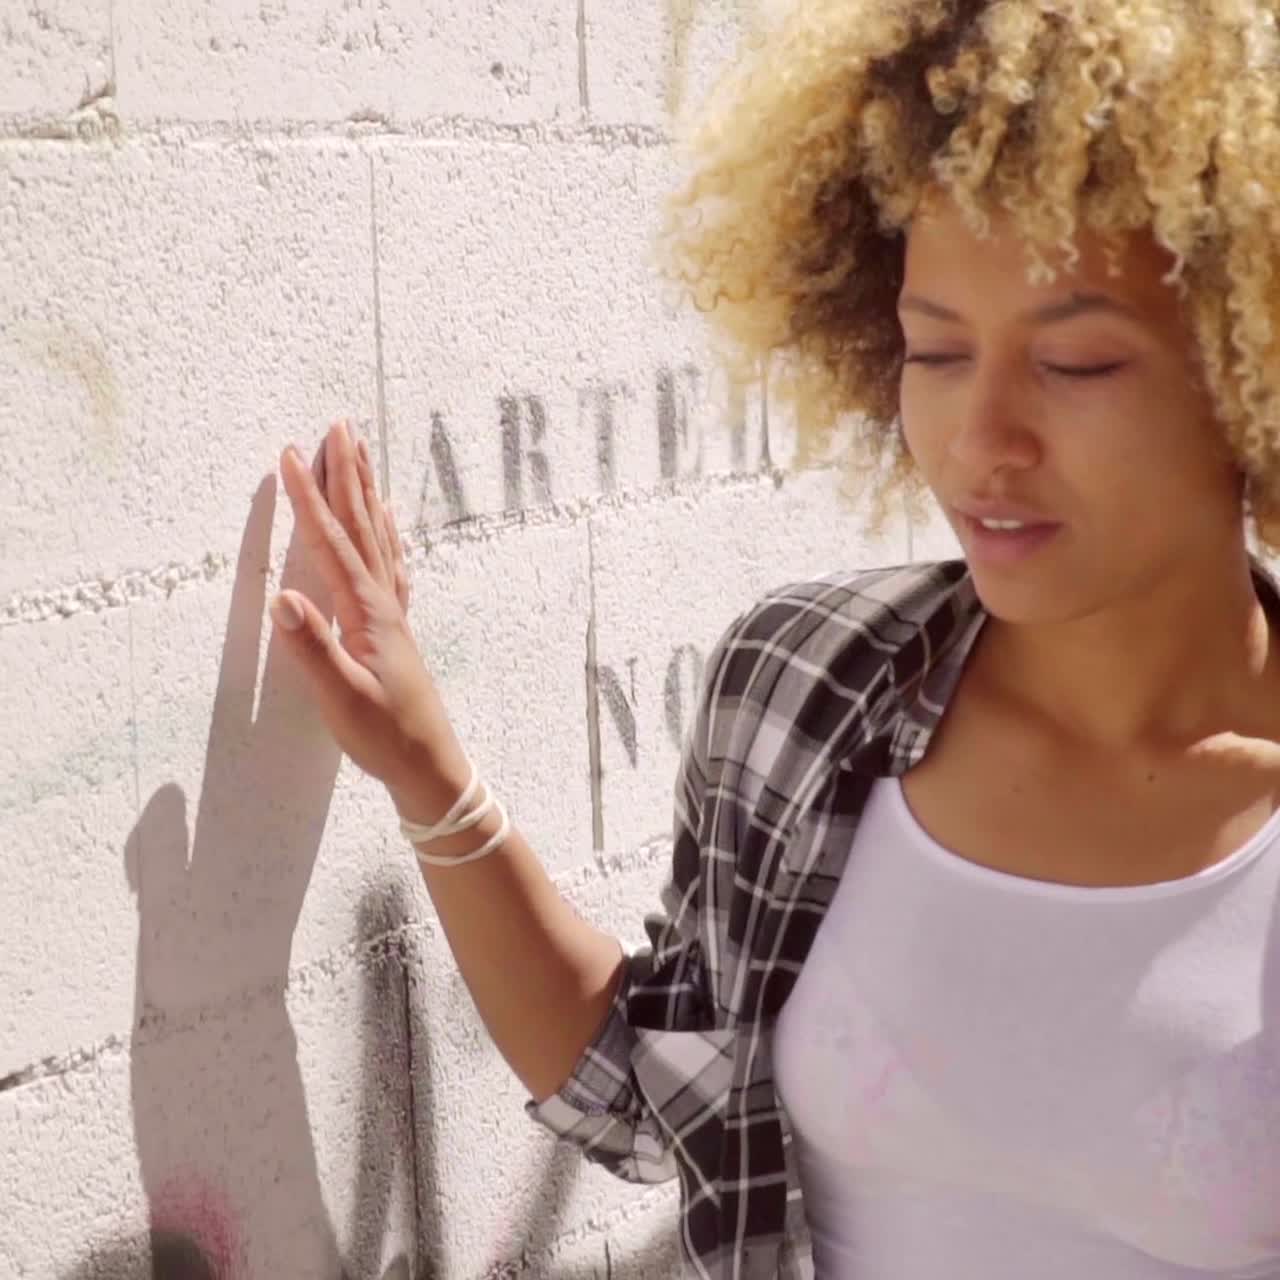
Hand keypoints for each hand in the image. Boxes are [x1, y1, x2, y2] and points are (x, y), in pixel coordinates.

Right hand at [272, 419, 467, 800]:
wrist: (430, 763)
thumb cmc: (385, 736)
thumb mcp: (342, 698)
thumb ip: (314, 648)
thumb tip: (283, 597)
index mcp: (367, 613)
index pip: (332, 543)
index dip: (309, 498)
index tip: (291, 455)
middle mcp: (384, 602)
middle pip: (362, 524)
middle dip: (347, 473)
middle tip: (340, 425)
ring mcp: (392, 611)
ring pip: (377, 536)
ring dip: (365, 492)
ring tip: (359, 453)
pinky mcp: (394, 625)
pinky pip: (388, 560)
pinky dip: (381, 530)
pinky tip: (383, 519)